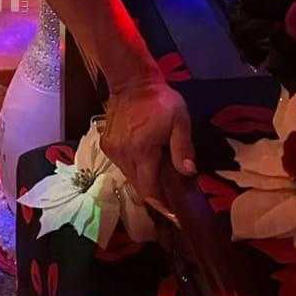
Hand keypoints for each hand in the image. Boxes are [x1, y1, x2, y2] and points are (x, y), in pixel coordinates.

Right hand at [100, 76, 196, 202]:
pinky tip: (144, 158)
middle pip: (138, 186)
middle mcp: (124, 155)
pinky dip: (134, 167)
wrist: (131, 82)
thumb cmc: (160, 101)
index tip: (173, 213)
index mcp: (142, 151)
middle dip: (154, 192)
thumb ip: (183, 148)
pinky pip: (122, 166)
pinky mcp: (107, 146)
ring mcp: (112, 151)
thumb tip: (188, 172)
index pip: (149, 189)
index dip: (160, 204)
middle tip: (170, 192)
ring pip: (129, 177)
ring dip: (144, 179)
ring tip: (158, 172)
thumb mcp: (180, 120)